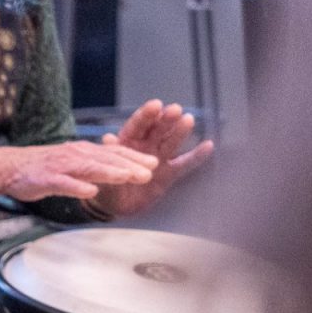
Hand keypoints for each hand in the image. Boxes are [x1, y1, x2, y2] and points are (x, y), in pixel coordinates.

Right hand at [0, 141, 158, 203]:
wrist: (8, 167)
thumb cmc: (40, 168)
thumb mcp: (70, 163)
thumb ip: (91, 167)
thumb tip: (114, 172)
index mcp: (82, 151)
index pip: (113, 152)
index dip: (134, 157)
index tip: (154, 162)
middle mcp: (75, 154)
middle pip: (107, 159)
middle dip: (130, 164)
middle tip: (150, 171)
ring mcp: (61, 166)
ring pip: (90, 168)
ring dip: (111, 172)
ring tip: (129, 177)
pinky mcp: (46, 179)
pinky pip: (64, 184)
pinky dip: (78, 187)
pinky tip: (91, 193)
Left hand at [89, 99, 214, 217]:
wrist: (115, 207)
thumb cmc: (106, 185)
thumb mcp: (103, 171)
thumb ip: (108, 156)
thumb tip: (108, 138)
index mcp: (128, 142)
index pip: (137, 126)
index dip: (146, 115)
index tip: (156, 105)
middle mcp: (146, 146)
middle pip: (157, 130)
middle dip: (165, 119)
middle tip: (175, 109)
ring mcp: (159, 158)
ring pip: (171, 142)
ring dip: (179, 131)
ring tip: (188, 120)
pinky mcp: (170, 174)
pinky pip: (184, 164)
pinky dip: (196, 156)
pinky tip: (208, 145)